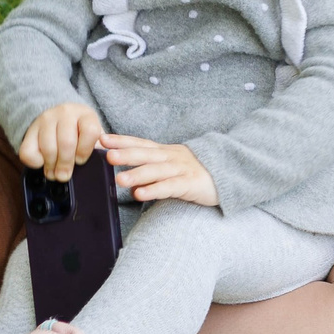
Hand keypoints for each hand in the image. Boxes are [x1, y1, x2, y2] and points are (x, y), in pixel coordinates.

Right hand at [17, 101, 105, 180]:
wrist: (60, 116)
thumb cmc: (80, 131)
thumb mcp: (93, 136)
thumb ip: (97, 149)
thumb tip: (97, 167)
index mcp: (86, 114)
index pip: (90, 131)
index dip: (85, 150)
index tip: (81, 161)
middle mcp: (66, 113)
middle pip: (66, 142)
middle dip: (66, 164)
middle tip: (64, 176)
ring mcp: (46, 119)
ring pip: (47, 147)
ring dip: (51, 165)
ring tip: (54, 173)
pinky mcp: (31, 129)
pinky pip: (28, 150)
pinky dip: (35, 162)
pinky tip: (42, 163)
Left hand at [99, 134, 219, 205]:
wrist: (231, 174)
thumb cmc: (197, 173)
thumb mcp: (173, 168)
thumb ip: (152, 172)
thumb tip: (129, 180)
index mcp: (166, 152)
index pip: (141, 143)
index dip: (122, 141)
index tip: (102, 139)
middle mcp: (172, 157)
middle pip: (146, 154)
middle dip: (125, 154)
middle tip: (106, 155)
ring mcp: (182, 169)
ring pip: (156, 171)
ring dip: (136, 174)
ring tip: (118, 180)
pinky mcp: (191, 183)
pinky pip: (170, 187)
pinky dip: (154, 190)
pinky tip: (140, 194)